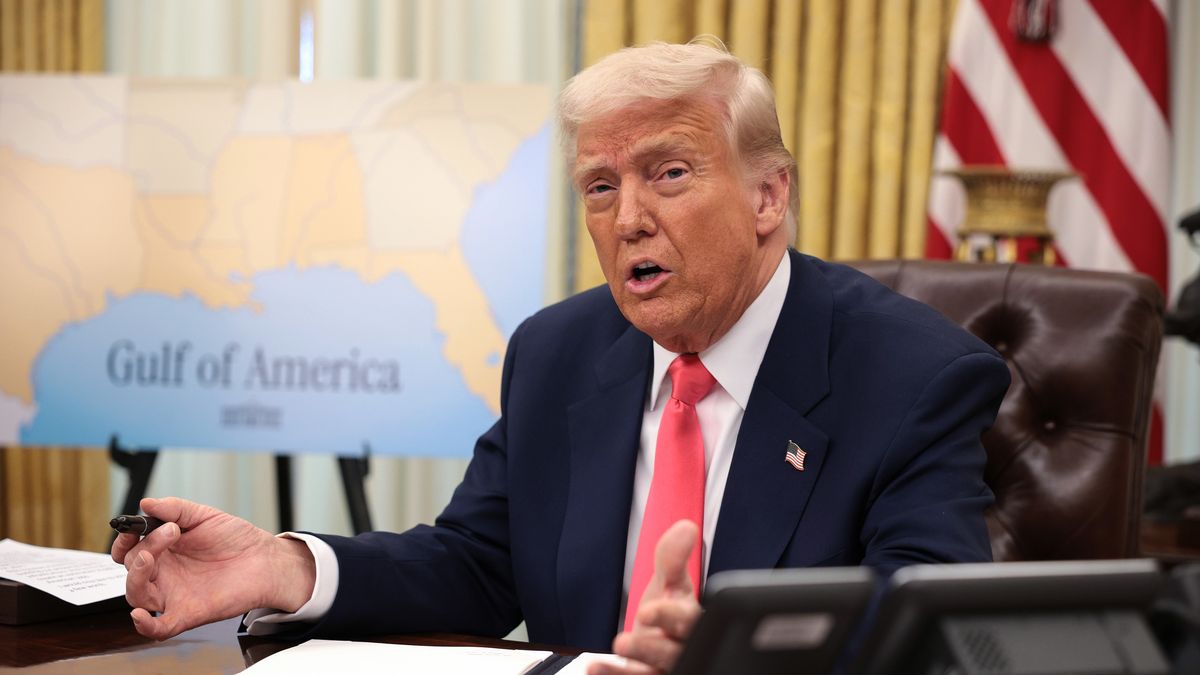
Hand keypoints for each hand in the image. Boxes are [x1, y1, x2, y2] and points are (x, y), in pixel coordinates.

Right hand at [111, 497, 315, 639]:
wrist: (265, 559)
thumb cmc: (236, 539)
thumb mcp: (204, 516)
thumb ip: (175, 509)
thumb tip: (146, 503)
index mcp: (164, 550)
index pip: (129, 550)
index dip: (123, 540)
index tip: (130, 528)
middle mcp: (164, 574)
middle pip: (133, 568)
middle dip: (143, 547)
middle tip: (169, 532)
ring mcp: (173, 594)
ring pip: (137, 595)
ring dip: (136, 576)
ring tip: (151, 556)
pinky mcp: (187, 613)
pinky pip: (159, 627)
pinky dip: (144, 625)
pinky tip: (138, 616)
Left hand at [589, 520, 702, 674]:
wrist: (659, 641)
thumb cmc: (668, 612)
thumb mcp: (670, 583)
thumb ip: (673, 558)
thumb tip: (685, 527)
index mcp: (693, 622)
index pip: (690, 621)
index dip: (670, 616)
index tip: (647, 609)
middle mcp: (684, 650)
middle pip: (674, 653)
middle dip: (648, 649)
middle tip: (622, 641)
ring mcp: (668, 669)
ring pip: (656, 673)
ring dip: (630, 672)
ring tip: (599, 662)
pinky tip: (594, 669)